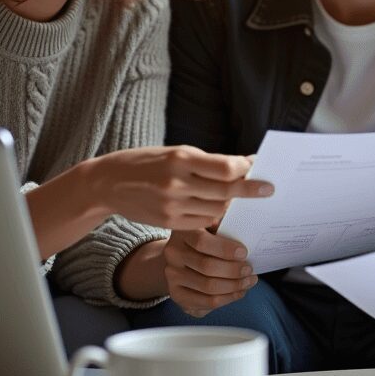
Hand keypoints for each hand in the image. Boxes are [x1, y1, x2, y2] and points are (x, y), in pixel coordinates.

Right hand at [89, 147, 272, 231]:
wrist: (109, 183)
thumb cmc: (148, 162)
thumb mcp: (176, 153)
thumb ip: (208, 161)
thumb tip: (244, 163)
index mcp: (180, 158)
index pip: (225, 168)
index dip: (246, 170)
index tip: (259, 170)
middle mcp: (176, 183)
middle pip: (225, 191)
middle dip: (248, 190)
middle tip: (266, 189)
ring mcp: (172, 205)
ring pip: (216, 209)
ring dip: (231, 204)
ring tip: (240, 198)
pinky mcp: (168, 222)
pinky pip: (202, 222)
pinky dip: (214, 216)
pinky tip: (220, 209)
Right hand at [163, 229, 257, 316]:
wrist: (182, 257)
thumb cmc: (205, 239)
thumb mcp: (211, 227)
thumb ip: (224, 227)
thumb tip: (244, 233)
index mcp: (182, 233)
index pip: (201, 242)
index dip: (225, 249)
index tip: (244, 253)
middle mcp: (173, 255)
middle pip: (207, 267)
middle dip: (233, 270)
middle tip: (249, 269)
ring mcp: (172, 277)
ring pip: (208, 287)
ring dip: (234, 286)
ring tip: (248, 281)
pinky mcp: (177, 295)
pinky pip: (206, 302)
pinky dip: (227, 298)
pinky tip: (238, 292)